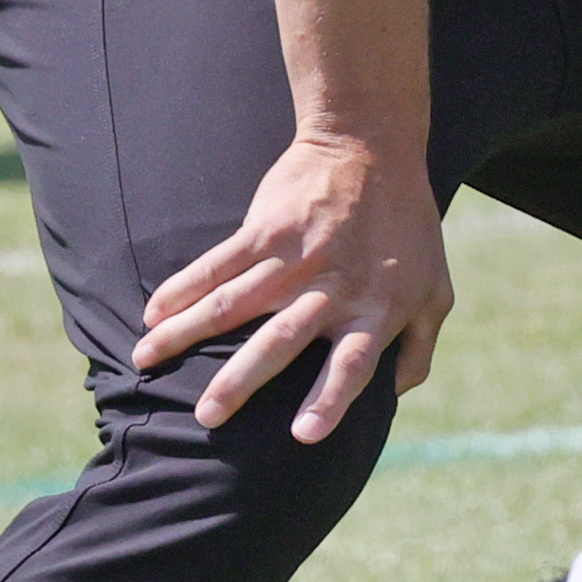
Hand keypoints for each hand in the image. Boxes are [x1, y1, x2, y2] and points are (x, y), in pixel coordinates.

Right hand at [132, 129, 453, 440]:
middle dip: (239, 381)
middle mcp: (329, 289)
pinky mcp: (263, 230)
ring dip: (184, 334)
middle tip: (205, 417)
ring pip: (230, 305)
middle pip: (279, 341)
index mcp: (376, 310)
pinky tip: (153, 313)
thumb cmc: (408, 225)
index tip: (302, 435)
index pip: (353, 364)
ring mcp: (292, 259)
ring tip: (145, 362)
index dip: (330, 399)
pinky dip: (181, 289)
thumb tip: (394, 395)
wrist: (372, 146)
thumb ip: (420, 347)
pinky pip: (215, 265)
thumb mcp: (436, 288)